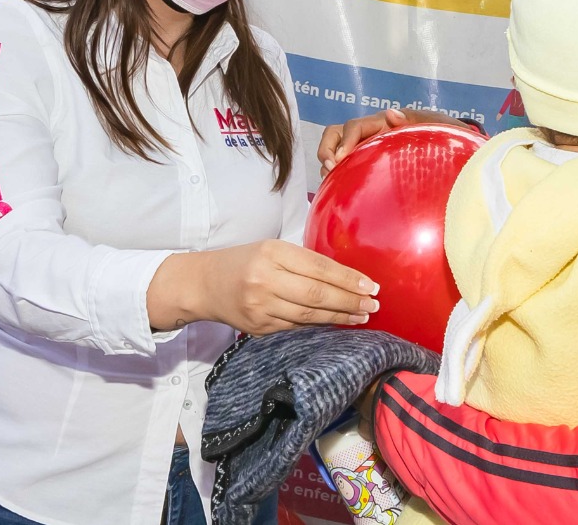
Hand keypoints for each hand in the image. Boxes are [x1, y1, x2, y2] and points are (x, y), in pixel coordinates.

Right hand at [147, 240, 378, 335]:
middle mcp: (265, 280)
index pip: (319, 268)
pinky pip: (296, 328)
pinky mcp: (259, 328)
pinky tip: (336, 324)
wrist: (204, 284)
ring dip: (340, 318)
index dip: (348, 279)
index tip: (371, 286)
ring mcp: (261, 307)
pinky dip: (319, 327)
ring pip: (309, 316)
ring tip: (362, 317)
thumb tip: (347, 277)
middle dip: (350, 301)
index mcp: (272, 252)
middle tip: (373, 305)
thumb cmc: (245, 261)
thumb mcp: (272, 249)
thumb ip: (304, 261)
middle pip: (317, 295)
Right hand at [317, 108, 465, 175]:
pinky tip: (341, 192)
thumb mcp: (438, 124)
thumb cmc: (446, 135)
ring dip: (328, 164)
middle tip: (329, 169)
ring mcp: (368, 151)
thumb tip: (391, 114)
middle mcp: (371, 135)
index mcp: (384, 124)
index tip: (338, 159)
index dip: (344, 141)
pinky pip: (346, 169)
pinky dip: (337, 177)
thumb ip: (417, 118)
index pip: (355, 126)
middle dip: (326, 149)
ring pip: (336, 151)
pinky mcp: (368, 167)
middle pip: (336, 134)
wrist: (454, 152)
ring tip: (331, 181)